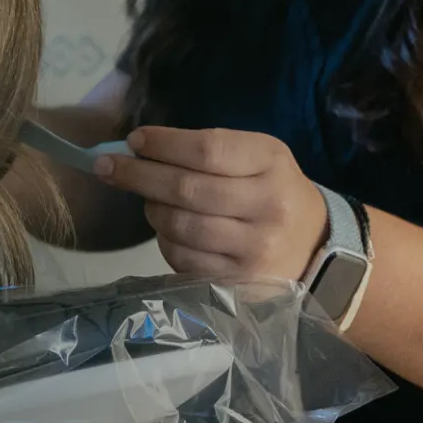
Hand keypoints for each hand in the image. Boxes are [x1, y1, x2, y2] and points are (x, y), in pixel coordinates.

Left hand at [91, 126, 328, 284]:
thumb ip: (209, 149)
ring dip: (151, 209)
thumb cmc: (274, 191)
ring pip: (178, 225)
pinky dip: (166, 240)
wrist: (316, 249)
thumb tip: (139, 147)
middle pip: (186, 189)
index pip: (207, 149)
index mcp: (272, 164)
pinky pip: (181, 257)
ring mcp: (254, 249)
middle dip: (137, 175)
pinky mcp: (238, 281)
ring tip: (149, 200)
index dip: (164, 144)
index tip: (134, 141)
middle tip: (106, 166)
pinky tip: (169, 230)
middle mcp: (267, 207)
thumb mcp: (259, 157)